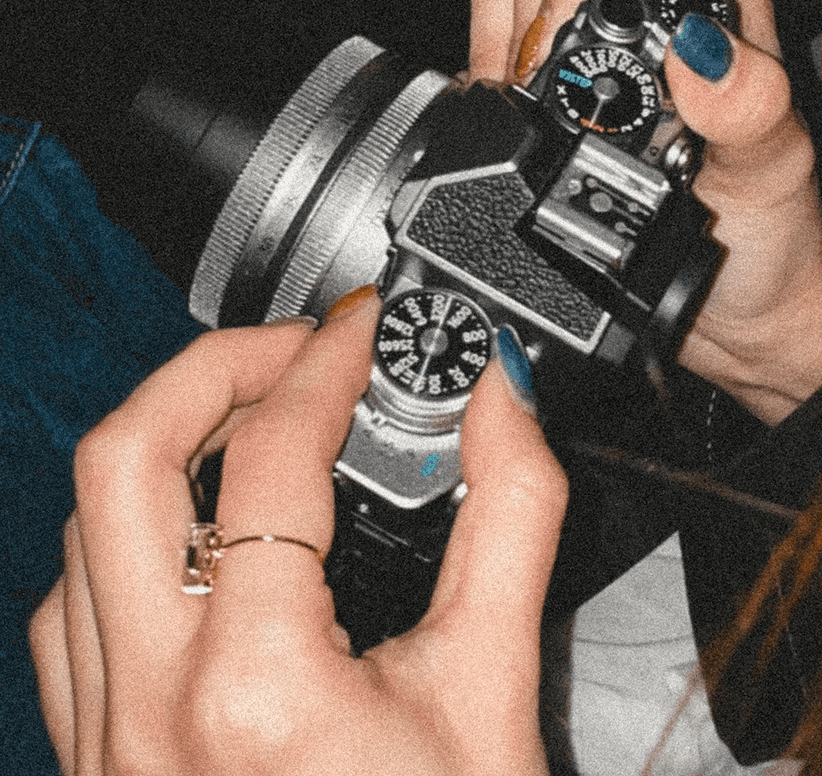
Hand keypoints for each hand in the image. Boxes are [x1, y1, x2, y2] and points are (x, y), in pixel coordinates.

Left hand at [29, 298, 565, 774]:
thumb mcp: (494, 689)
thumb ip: (509, 516)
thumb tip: (499, 395)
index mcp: (254, 688)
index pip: (270, 455)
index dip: (329, 360)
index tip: (370, 327)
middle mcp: (148, 710)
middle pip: (121, 460)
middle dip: (211, 367)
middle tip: (293, 348)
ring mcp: (104, 741)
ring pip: (83, 529)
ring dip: (171, 447)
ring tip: (261, 423)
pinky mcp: (96, 762)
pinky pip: (73, 610)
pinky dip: (133, 536)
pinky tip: (207, 535)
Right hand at [467, 0, 821, 423]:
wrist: (736, 303)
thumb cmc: (771, 228)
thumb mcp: (773, 169)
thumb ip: (748, 109)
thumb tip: (702, 52)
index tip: (575, 48)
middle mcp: (644, 3)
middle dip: (536, 13)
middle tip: (557, 90)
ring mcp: (588, 39)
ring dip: (506, 35)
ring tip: (541, 103)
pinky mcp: (543, 81)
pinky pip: (486, 29)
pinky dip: (485, 63)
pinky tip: (520, 113)